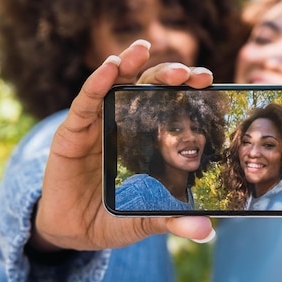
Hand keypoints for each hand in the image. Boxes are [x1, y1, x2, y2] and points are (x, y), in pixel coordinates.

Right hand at [30, 40, 212, 251]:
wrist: (74, 231)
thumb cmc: (115, 216)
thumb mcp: (147, 218)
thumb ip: (174, 220)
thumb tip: (208, 231)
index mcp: (149, 136)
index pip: (171, 104)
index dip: (188, 89)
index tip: (208, 79)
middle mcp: (126, 122)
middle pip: (148, 87)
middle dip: (166, 74)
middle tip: (185, 73)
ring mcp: (99, 122)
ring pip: (116, 84)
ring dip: (129, 64)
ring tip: (142, 50)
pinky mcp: (73, 130)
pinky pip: (85, 102)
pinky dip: (96, 83)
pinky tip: (108, 69)